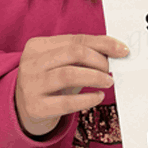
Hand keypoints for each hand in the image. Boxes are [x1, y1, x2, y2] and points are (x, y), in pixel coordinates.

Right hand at [14, 35, 129, 136]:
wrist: (25, 108)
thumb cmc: (50, 80)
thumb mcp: (62, 63)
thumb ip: (83, 52)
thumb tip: (116, 49)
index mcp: (36, 46)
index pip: (75, 40)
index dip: (102, 43)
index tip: (122, 50)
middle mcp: (30, 63)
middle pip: (72, 53)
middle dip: (98, 60)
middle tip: (111, 69)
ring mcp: (30, 85)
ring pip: (68, 75)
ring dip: (94, 77)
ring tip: (108, 81)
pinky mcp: (35, 107)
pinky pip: (66, 102)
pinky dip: (87, 99)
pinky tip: (98, 96)